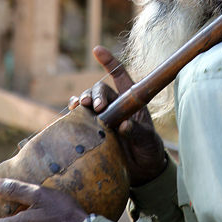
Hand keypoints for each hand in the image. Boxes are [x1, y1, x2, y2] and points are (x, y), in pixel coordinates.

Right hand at [69, 46, 166, 186]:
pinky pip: (80, 117)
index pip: (120, 75)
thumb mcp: (147, 140)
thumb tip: (124, 125)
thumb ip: (137, 132)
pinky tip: (72, 113)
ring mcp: (102, 116)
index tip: (97, 50)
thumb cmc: (148, 149)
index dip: (109, 62)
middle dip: (96, 94)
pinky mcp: (92, 129)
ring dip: (83, 101)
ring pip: (88, 100)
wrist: (142, 170)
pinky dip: (74, 113)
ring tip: (81, 107)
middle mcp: (115, 104)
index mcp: (131, 100)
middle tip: (97, 107)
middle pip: (100, 89)